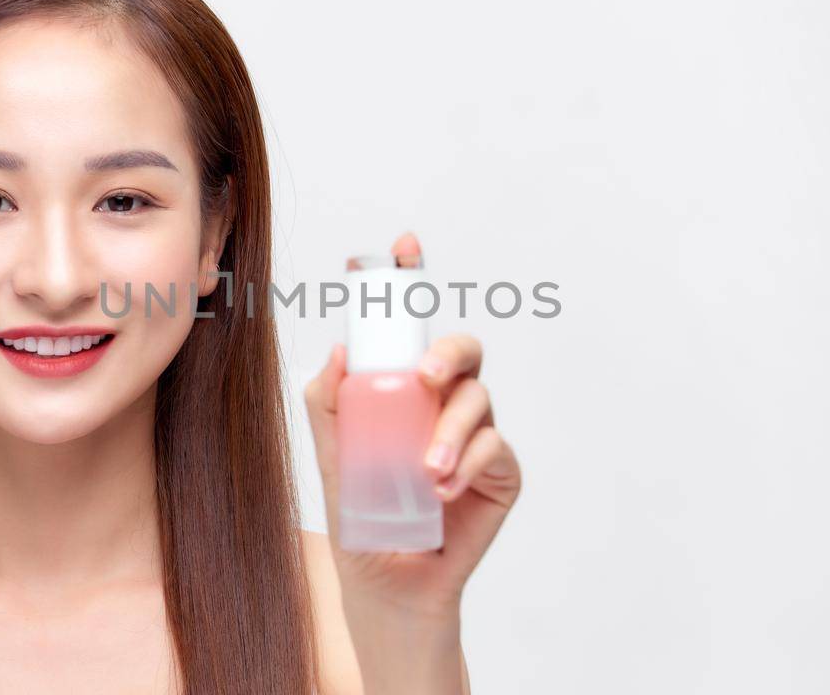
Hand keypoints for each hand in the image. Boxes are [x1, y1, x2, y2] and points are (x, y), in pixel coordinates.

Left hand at [304, 231, 522, 622]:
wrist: (387, 582)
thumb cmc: (360, 516)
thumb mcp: (333, 458)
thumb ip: (329, 405)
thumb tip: (336, 350)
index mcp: (403, 388)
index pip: (410, 326)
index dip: (410, 281)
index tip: (402, 247)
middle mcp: (443, 401)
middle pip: (461, 349)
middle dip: (447, 350)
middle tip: (424, 376)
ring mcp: (475, 434)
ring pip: (477, 399)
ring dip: (452, 429)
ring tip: (426, 470)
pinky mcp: (499, 471)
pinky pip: (496, 447)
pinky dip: (469, 462)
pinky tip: (444, 489)